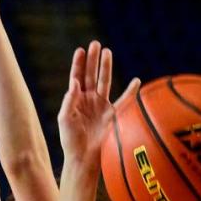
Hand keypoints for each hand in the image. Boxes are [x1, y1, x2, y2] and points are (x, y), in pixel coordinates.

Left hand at [58, 41, 133, 160]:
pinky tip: (136, 80)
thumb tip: (74, 83)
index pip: (76, 77)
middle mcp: (88, 99)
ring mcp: (100, 105)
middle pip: (91, 75)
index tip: (80, 50)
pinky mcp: (111, 114)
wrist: (83, 157)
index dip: (78, 64)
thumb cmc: (70, 139)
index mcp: (75, 99)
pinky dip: (131, 91)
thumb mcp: (65, 119)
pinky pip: (123, 100)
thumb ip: (69, 101)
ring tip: (108, 51)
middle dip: (93, 59)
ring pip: (104, 81)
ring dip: (106, 67)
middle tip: (95, 43)